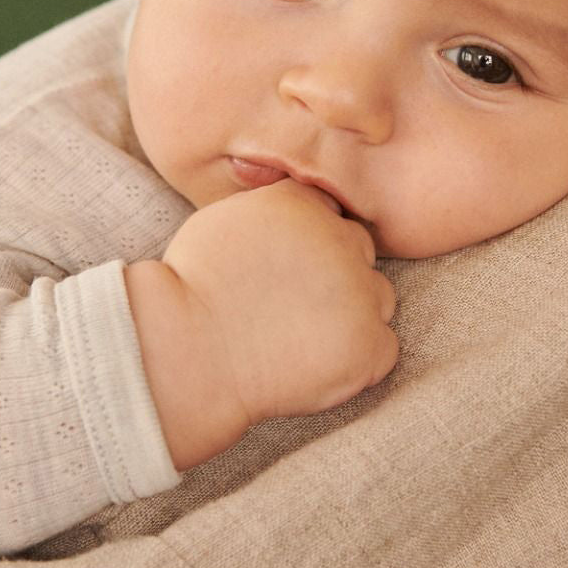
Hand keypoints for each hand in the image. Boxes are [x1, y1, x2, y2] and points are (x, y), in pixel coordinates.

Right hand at [126, 181, 397, 468]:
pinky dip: (358, 360)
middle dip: (335, 275)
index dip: (309, 245)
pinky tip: (315, 365)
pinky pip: (383, 348)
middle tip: (291, 308)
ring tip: (300, 338)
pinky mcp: (368, 344)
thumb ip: (274, 209)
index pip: (330, 216)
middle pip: (359, 251)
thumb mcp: (229, 219)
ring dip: (352, 313)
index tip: (283, 272)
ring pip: (377, 297)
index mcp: (305, 202)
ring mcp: (359, 291)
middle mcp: (340, 237)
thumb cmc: (190, 287)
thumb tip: (299, 217)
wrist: (184, 349)